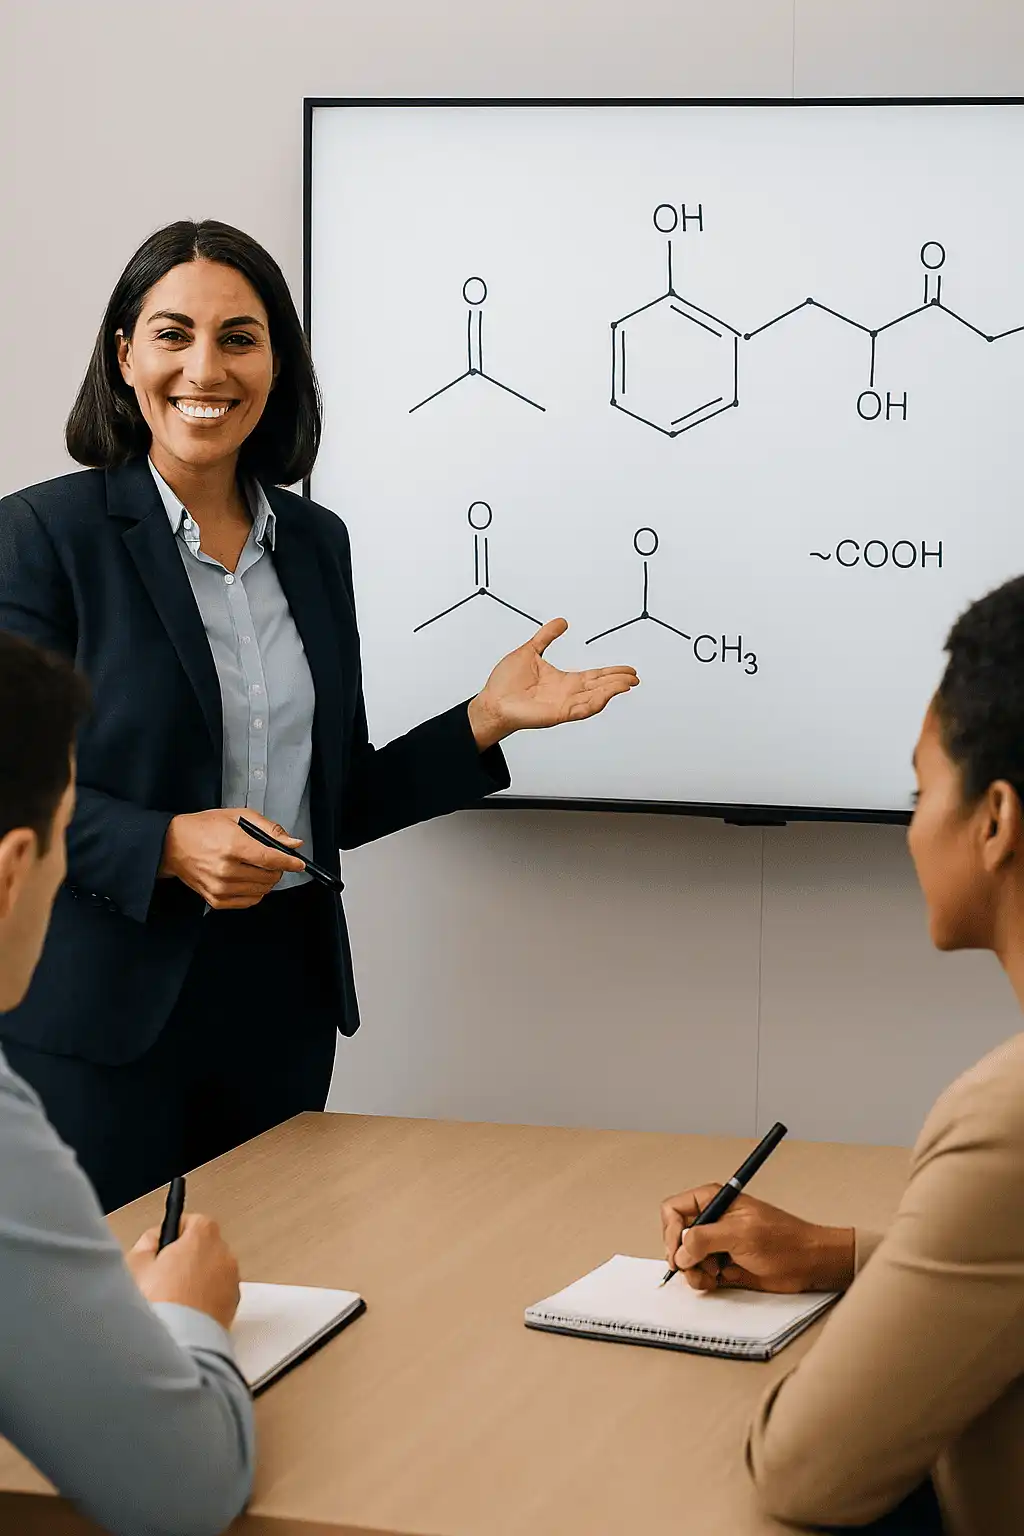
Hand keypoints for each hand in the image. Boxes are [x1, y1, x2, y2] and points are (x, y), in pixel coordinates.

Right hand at [127, 1213, 240, 1330]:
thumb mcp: (134, 1265)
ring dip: (195, 1280)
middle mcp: (223, 1254)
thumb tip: (152, 1241)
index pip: (191, 1220)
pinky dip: (204, 1300)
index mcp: (203, 1235)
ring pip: (211, 1273)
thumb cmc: (160, 1306)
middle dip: (184, 1258)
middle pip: (203, 1247)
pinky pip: (216, 1295)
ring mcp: (231, 1281)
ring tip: (171, 1299)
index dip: (171, 1234)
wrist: (178, 1345)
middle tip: (161, 1276)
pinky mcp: (232, 1306)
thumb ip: (146, 1243)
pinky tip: (183, 1312)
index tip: (160, 1247)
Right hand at [159, 807, 305, 909]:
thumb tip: (292, 843)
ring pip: (262, 891)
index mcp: (233, 846)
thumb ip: (269, 829)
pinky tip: (247, 879)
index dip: (290, 862)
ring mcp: (220, 887)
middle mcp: (226, 870)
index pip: (272, 859)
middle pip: (269, 877)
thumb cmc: (203, 828)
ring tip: (256, 867)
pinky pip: (249, 902)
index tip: (299, 863)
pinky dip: (255, 892)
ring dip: (266, 880)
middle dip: (277, 868)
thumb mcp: (238, 817)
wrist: (171, 844)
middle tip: (270, 858)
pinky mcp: (215, 900)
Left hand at [467, 618, 639, 748]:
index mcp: (563, 680)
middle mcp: (566, 694)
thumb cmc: (505, 683)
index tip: (628, 669)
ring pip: (594, 699)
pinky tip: (607, 695)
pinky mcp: (557, 714)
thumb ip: (546, 637)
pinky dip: (596, 702)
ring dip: (611, 691)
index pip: (593, 676)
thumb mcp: (530, 651)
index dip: (611, 673)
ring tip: (627, 684)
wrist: (490, 701)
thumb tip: (562, 622)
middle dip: (618, 683)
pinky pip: (581, 709)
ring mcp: (563, 705)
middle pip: (599, 687)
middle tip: (635, 678)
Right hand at [660, 1183, 855, 1294]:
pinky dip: (704, 1280)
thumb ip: (705, 1238)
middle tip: (697, 1266)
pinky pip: (699, 1273)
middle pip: (675, 1236)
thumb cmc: (785, 1241)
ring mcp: (716, 1243)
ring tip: (713, 1274)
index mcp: (714, 1200)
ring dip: (694, 1271)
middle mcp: (712, 1220)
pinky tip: (719, 1280)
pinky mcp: (722, 1264)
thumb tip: (680, 1251)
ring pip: (685, 1258)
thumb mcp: (741, 1234)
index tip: (680, 1251)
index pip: (673, 1209)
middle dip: (683, 1255)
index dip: (670, 1231)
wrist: (808, 1265)